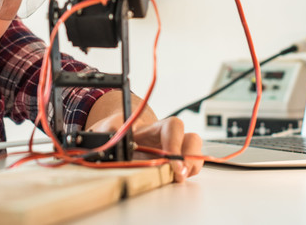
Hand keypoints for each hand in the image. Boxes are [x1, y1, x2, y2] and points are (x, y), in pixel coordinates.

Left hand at [88, 114, 202, 182]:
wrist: (119, 139)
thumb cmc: (117, 133)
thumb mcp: (109, 128)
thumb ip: (110, 130)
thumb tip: (114, 142)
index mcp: (155, 128)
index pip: (173, 127)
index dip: (174, 144)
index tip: (171, 163)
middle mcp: (169, 139)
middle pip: (192, 140)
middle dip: (190, 158)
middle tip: (179, 175)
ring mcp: (174, 152)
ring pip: (195, 154)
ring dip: (191, 167)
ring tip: (178, 178)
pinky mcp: (174, 166)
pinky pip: (190, 168)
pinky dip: (188, 174)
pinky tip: (174, 179)